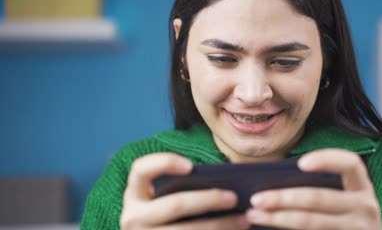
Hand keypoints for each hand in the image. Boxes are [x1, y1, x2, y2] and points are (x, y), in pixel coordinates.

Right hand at [120, 152, 249, 229]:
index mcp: (134, 193)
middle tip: (234, 197)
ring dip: (219, 225)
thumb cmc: (166, 215)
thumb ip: (182, 188)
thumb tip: (225, 182)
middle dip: (209, 200)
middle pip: (175, 205)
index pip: (141, 169)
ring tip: (243, 221)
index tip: (191, 166)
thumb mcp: (163, 199)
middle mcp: (132, 217)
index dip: (164, 163)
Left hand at [246, 149, 381, 229]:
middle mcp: (366, 206)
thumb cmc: (341, 218)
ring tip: (254, 214)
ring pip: (311, 221)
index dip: (327, 159)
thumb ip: (316, 187)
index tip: (300, 163)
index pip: (351, 163)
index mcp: (361, 186)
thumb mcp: (338, 200)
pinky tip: (268, 229)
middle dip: (282, 197)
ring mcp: (360, 229)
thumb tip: (271, 183)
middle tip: (255, 198)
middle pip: (319, 197)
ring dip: (278, 218)